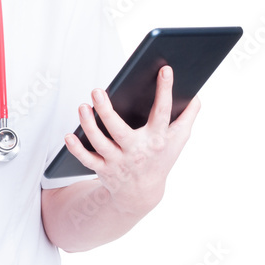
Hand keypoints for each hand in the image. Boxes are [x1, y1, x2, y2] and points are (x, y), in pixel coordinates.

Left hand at [62, 65, 200, 214]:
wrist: (142, 194)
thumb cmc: (160, 157)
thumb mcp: (179, 139)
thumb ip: (189, 116)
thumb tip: (196, 93)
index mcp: (158, 139)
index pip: (162, 113)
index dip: (165, 91)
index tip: (164, 69)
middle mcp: (137, 151)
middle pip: (119, 131)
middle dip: (107, 111)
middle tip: (96, 90)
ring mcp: (118, 162)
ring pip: (100, 143)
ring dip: (88, 125)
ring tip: (83, 106)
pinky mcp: (103, 169)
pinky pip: (87, 159)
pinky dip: (76, 148)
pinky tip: (68, 134)